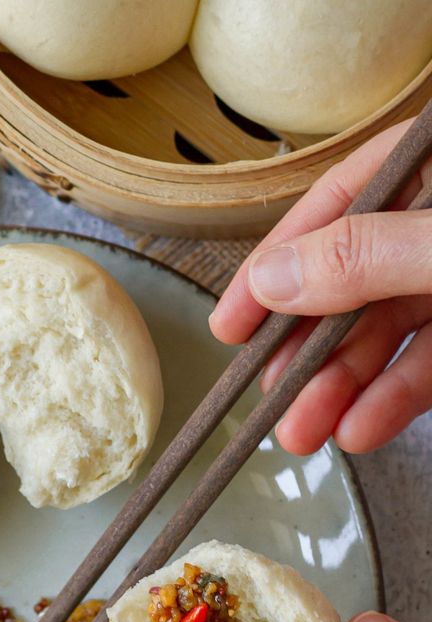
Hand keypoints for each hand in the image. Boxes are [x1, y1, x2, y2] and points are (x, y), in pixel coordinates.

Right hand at [209, 120, 431, 454]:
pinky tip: (360, 429)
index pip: (333, 206)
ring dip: (338, 388)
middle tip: (264, 396)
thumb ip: (367, 255)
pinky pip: (427, 362)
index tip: (229, 325)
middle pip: (351, 282)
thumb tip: (271, 279)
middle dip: (304, 349)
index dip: (274, 268)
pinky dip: (392, 399)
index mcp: (430, 166)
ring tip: (301, 434)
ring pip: (384, 332)